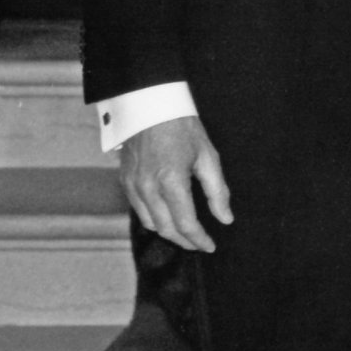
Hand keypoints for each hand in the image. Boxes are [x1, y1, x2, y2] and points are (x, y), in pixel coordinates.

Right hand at [119, 115, 233, 251]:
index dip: (199, 239)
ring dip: (169, 232)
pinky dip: (154, 219)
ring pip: (151, 223)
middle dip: (185, 240)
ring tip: (186, 233)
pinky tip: (168, 216)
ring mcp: (133, 185)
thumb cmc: (182, 127)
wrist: (149, 104)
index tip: (210, 246)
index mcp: (171, 181)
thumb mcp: (207, 155)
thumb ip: (217, 191)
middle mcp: (148, 187)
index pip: (186, 224)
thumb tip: (225, 218)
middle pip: (167, 229)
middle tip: (200, 243)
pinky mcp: (125, 181)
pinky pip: (139, 210)